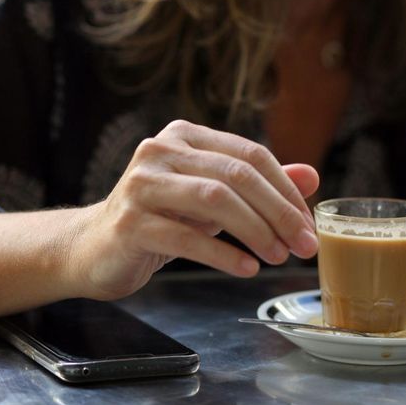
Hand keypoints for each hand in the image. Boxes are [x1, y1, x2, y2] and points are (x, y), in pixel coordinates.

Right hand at [75, 120, 319, 300]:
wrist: (94, 248)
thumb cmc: (159, 220)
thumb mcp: (211, 198)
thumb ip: (257, 185)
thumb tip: (312, 177)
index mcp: (183, 136)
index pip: (249, 155)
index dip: (286, 189)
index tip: (308, 223)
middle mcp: (160, 152)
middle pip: (235, 175)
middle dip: (278, 212)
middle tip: (304, 245)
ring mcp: (141, 185)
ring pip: (214, 200)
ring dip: (255, 231)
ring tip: (278, 257)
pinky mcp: (130, 223)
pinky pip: (187, 238)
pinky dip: (223, 254)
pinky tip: (246, 269)